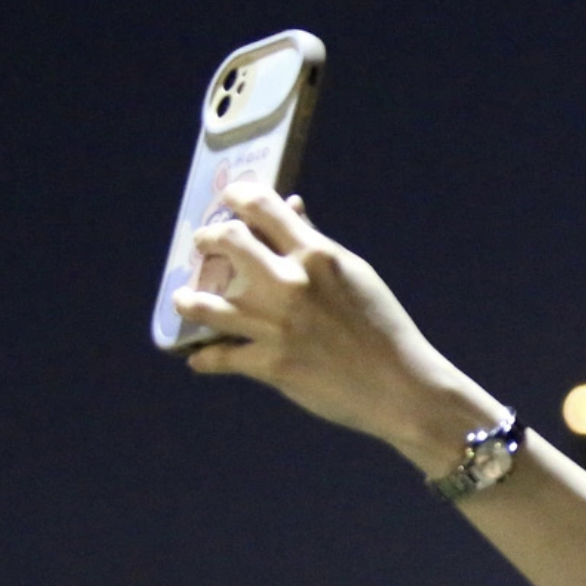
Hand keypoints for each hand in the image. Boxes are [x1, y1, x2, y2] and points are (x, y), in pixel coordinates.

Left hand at [173, 182, 489, 468]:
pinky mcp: (270, 365)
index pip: (262, 206)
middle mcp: (290, 284)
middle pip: (226, 243)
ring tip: (185, 299)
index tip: (229, 200)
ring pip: (204, 304)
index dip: (237, 197)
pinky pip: (219, 358)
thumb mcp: (355, 274)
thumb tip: (291, 208)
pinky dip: (205, 359)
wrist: (401, 388)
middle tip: (203, 247)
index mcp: (317, 255)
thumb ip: (315, 242)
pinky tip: (200, 358)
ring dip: (187, 300)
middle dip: (207, 241)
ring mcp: (276, 326)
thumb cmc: (383, 327)